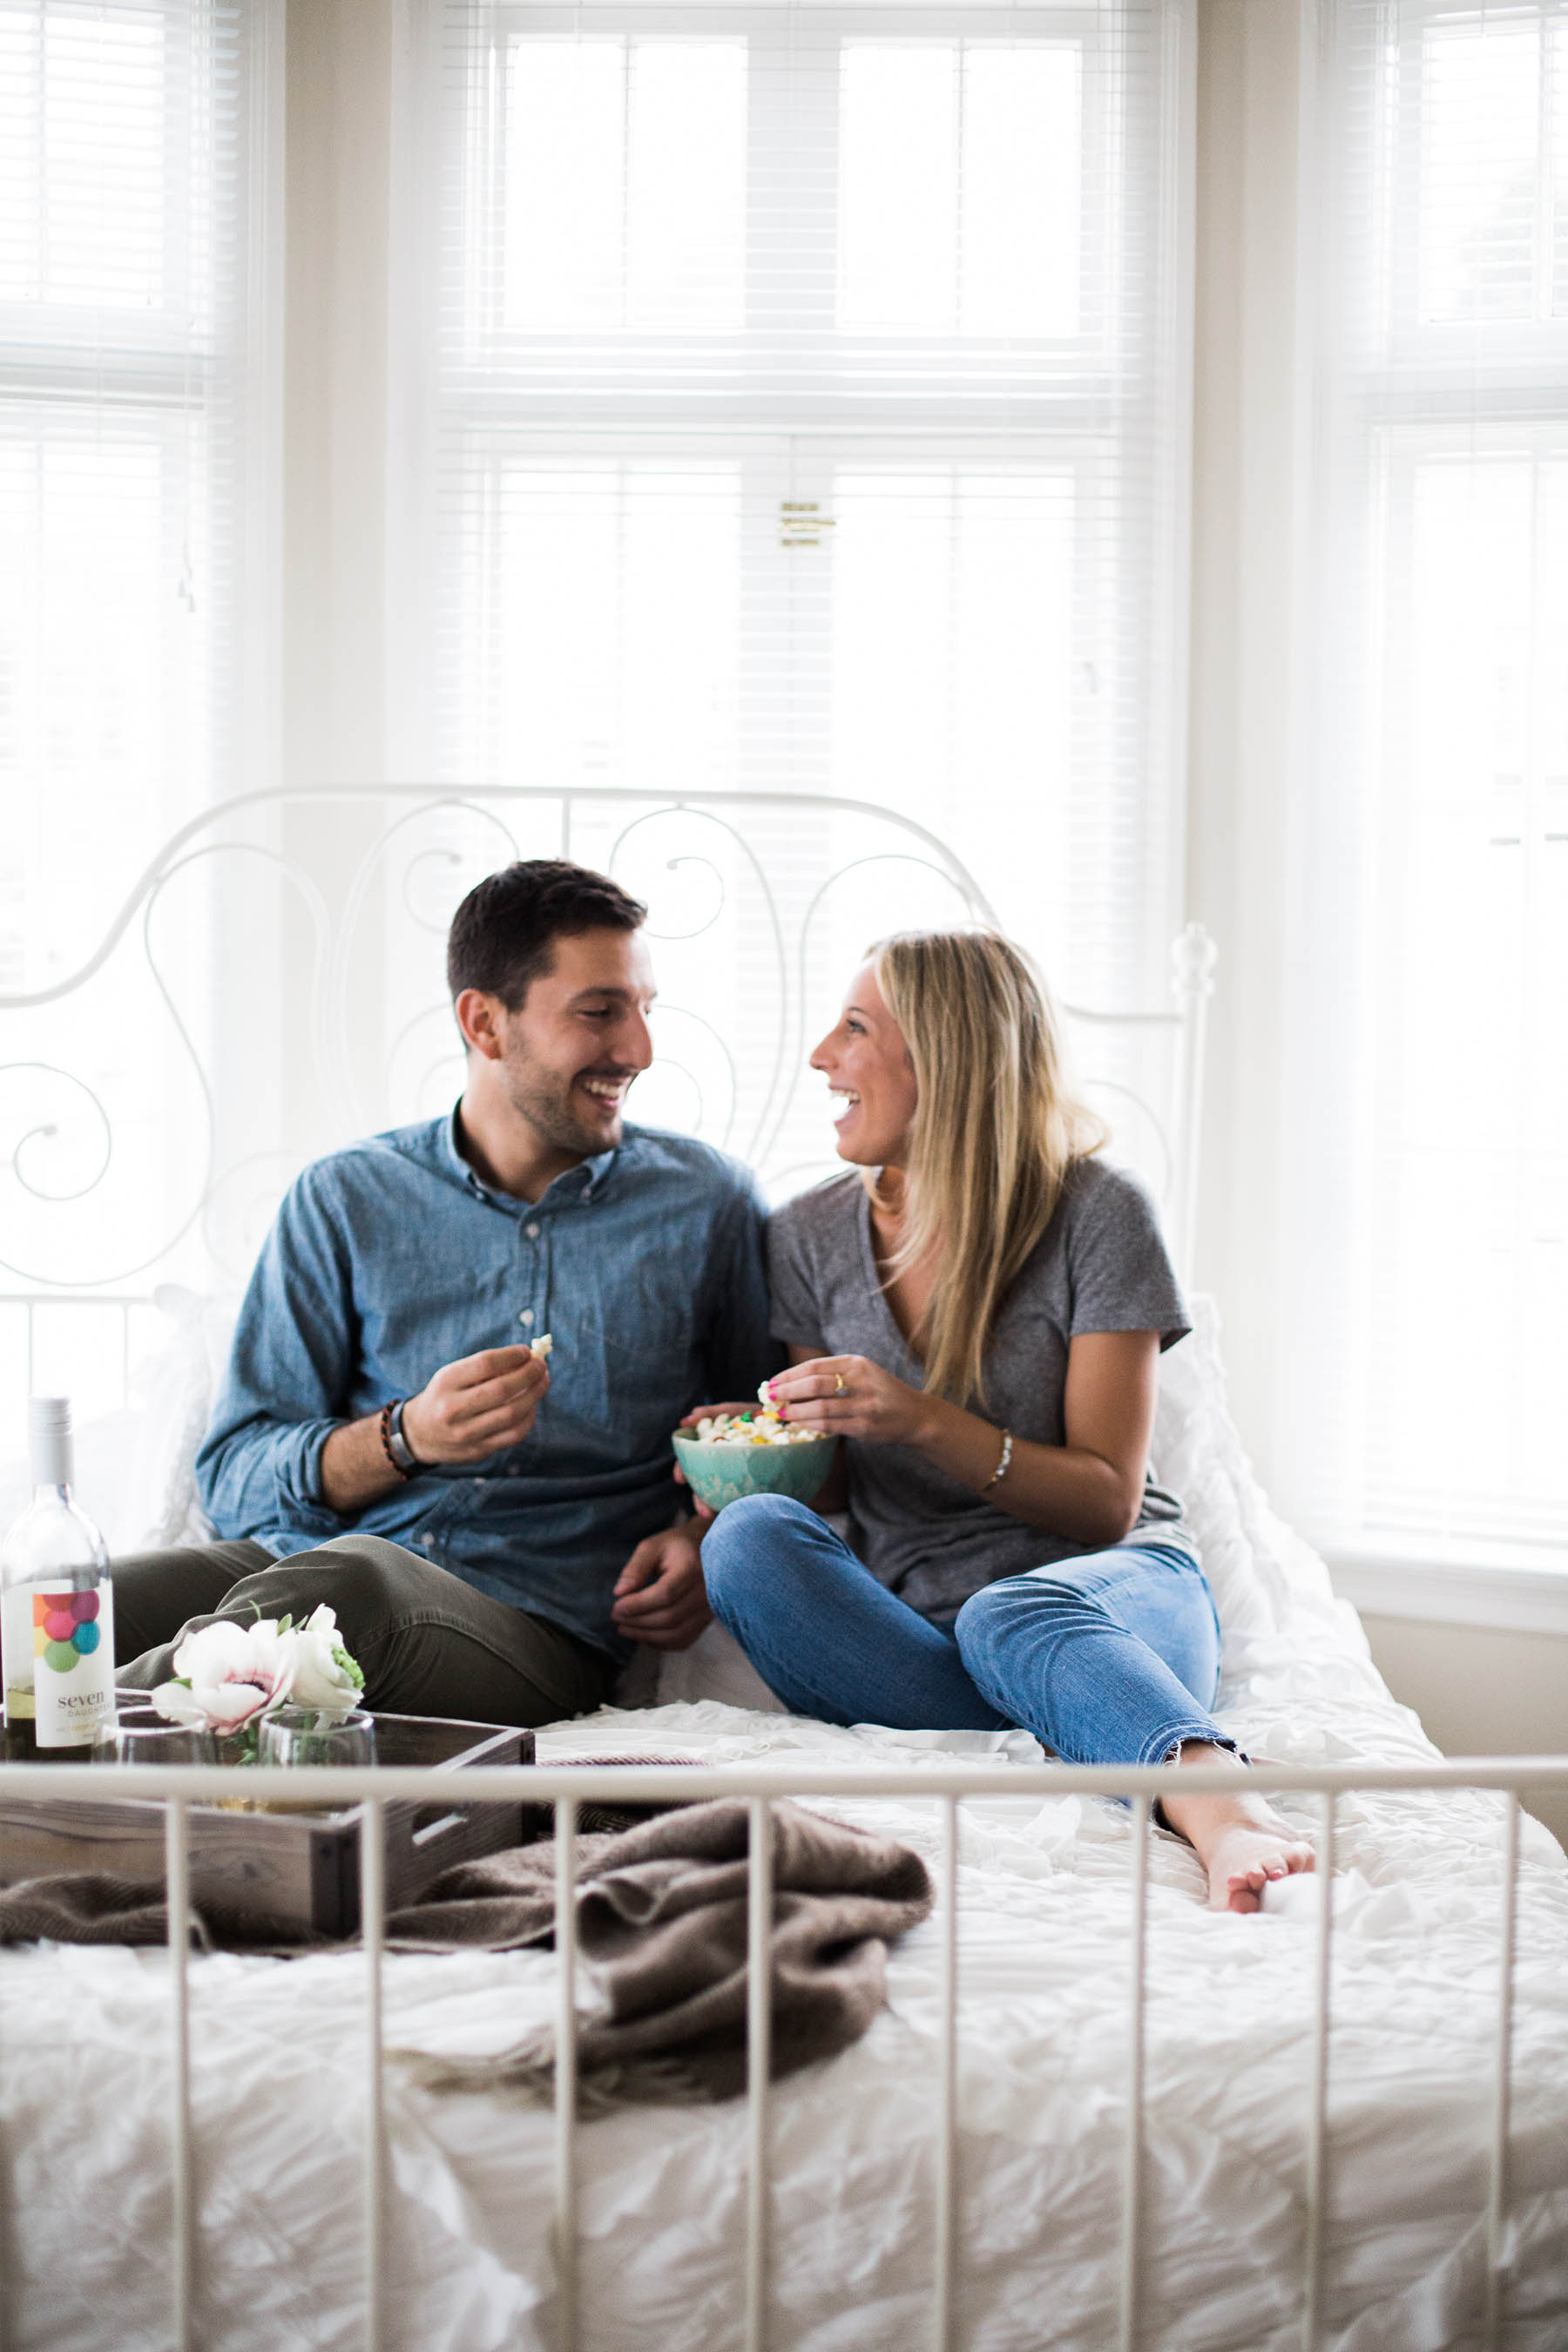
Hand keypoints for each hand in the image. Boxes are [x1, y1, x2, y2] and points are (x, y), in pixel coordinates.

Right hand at [402, 1346, 549, 1465]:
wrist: (419, 1434)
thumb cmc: (445, 1396)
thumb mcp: (453, 1376)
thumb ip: (485, 1368)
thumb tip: (527, 1358)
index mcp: (446, 1383)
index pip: (485, 1363)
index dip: (511, 1355)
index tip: (527, 1352)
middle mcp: (453, 1409)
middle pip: (502, 1389)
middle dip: (529, 1375)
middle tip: (541, 1366)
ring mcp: (465, 1433)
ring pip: (512, 1414)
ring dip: (534, 1395)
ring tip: (543, 1382)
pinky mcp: (477, 1451)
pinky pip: (513, 1435)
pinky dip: (528, 1418)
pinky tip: (532, 1406)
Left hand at [610, 1524, 711, 1650]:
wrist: (707, 1550)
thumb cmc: (677, 1546)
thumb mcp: (653, 1546)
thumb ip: (635, 1568)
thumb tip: (619, 1592)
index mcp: (692, 1567)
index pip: (664, 1594)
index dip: (638, 1604)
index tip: (616, 1606)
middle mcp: (706, 1591)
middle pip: (669, 1616)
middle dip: (637, 1621)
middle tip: (616, 1616)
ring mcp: (709, 1609)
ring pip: (676, 1633)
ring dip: (646, 1635)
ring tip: (624, 1628)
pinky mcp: (707, 1620)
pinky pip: (683, 1640)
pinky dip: (660, 1643)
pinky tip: (644, 1635)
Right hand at [673, 1403, 759, 1523]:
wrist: (802, 1431)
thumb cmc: (765, 1417)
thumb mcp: (740, 1411)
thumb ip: (714, 1412)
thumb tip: (687, 1418)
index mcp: (717, 1449)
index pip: (692, 1462)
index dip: (684, 1470)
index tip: (680, 1479)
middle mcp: (725, 1464)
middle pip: (705, 1484)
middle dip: (701, 1499)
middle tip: (705, 1511)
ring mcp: (741, 1478)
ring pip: (723, 1496)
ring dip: (719, 1508)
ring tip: (722, 1517)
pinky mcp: (761, 1491)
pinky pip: (750, 1504)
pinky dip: (745, 1510)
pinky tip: (748, 1516)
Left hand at [764, 1355, 928, 1447]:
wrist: (915, 1415)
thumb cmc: (880, 1393)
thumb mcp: (861, 1373)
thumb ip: (832, 1374)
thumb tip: (789, 1383)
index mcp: (856, 1363)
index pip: (814, 1366)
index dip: (789, 1375)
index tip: (771, 1383)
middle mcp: (861, 1381)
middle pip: (814, 1385)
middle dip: (787, 1392)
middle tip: (770, 1398)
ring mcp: (864, 1405)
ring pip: (819, 1408)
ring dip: (795, 1412)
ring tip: (780, 1414)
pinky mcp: (865, 1427)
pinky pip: (829, 1425)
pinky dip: (809, 1425)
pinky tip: (798, 1425)